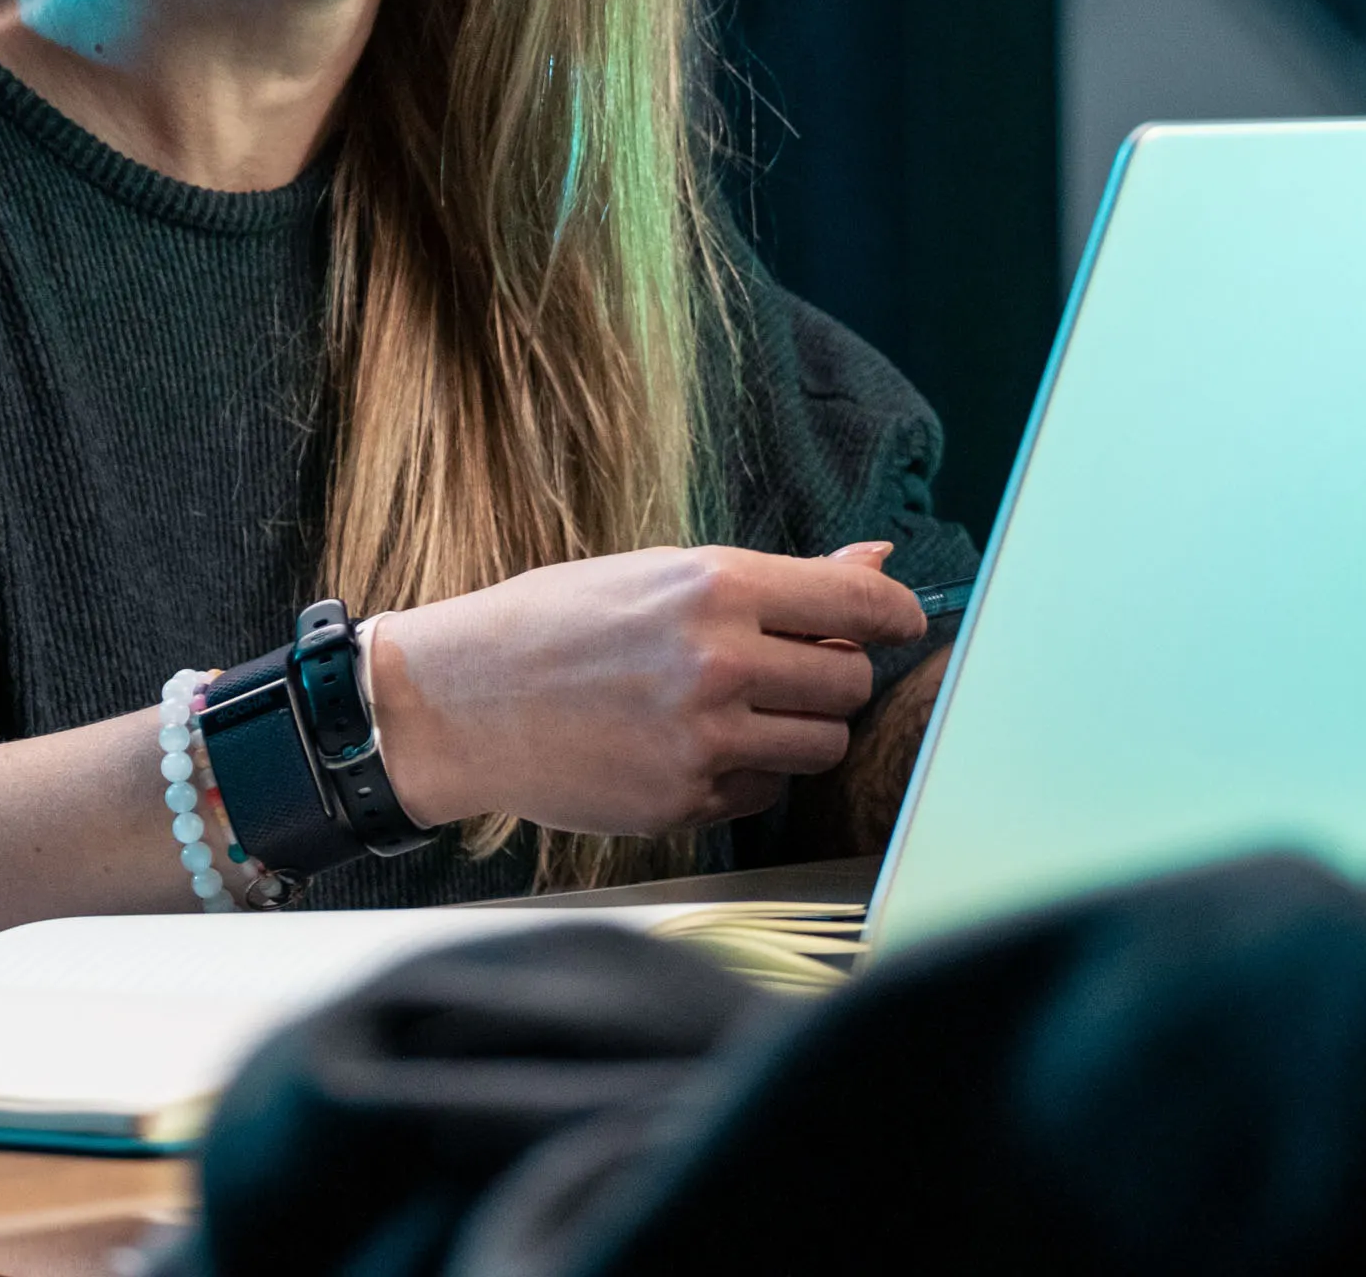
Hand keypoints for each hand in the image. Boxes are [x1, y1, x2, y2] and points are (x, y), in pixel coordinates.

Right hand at [366, 543, 926, 835]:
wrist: (461, 700)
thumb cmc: (559, 623)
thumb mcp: (663, 572)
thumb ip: (777, 579)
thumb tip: (877, 562)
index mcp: (718, 587)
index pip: (859, 606)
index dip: (897, 616)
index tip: (904, 623)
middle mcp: (719, 662)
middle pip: (849, 684)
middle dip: (837, 676)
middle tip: (795, 667)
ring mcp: (703, 741)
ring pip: (820, 746)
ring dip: (802, 729)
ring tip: (746, 709)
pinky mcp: (684, 802)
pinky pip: (765, 794)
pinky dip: (749, 775)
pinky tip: (696, 748)